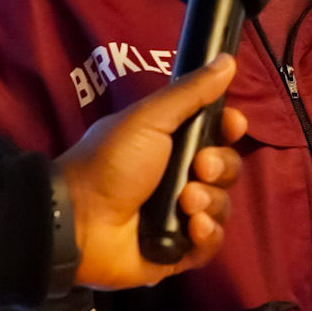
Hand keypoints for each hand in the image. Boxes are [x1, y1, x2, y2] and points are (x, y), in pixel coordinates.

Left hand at [55, 55, 248, 290]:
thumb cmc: (111, 162)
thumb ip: (190, 92)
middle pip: (227, 169)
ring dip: (211, 202)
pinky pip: (211, 244)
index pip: (218, 134)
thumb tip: (228, 59)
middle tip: (198, 169)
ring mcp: (180, 216)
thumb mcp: (149, 119)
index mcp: (172, 144)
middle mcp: (180, 178)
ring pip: (222, 206)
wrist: (78, 220)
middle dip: (220, 167)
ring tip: (186, 204)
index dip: (230, 129)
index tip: (233, 125)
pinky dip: (207, 235)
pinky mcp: (179, 252)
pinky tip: (191, 228)